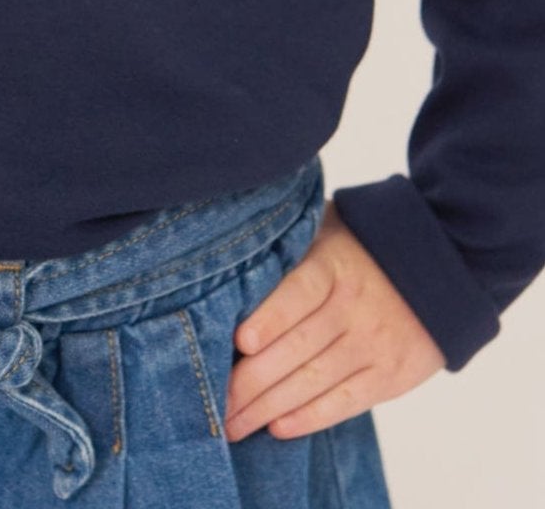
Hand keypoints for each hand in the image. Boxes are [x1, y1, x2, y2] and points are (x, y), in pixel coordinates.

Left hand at [222, 196, 446, 441]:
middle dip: (249, 382)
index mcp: (335, 265)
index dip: (270, 318)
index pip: (300, 292)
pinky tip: (277, 427)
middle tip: (214, 405)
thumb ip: (290, 246)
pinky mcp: (390, 375)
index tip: (239, 342)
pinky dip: (310, 417)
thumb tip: (233, 261)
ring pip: (313, 381)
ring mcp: (373, 344)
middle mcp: (355, 307)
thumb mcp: (327, 227)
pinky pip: (345, 401)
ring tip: (232, 424)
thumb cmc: (362, 245)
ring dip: (267, 408)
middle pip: (297, 348)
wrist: (441, 267)